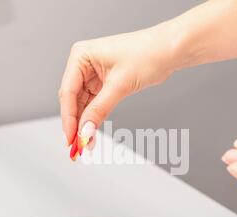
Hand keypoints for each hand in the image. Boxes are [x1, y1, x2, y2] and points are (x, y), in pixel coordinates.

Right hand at [59, 0, 236, 147]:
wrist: (169, 51)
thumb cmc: (147, 55)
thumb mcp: (120, 86)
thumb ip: (99, 110)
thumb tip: (85, 131)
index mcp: (81, 56)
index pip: (68, 92)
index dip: (68, 118)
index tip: (71, 138)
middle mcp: (84, 63)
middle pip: (72, 100)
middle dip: (75, 123)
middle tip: (76, 145)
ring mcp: (93, 73)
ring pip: (82, 104)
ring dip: (84, 123)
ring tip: (85, 143)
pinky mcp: (104, 82)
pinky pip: (94, 103)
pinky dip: (93, 118)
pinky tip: (92, 132)